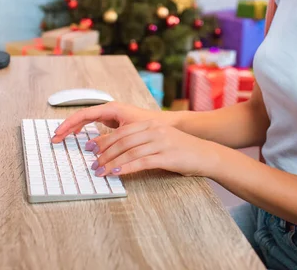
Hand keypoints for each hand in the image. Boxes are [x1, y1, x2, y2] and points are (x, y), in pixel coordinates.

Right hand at [51, 102, 171, 142]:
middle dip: (67, 127)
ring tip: (62, 138)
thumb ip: (110, 139)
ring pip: (87, 120)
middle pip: (82, 117)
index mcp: (111, 108)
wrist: (167, 124)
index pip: (83, 114)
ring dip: (74, 128)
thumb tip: (92, 147)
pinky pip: (94, 124)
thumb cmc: (151, 125)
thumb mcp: (129, 133)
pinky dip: (84, 130)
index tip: (58, 133)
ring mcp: (111, 115)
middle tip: (55, 138)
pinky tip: (79, 137)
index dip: (69, 124)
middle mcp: (109, 109)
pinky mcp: (114, 122)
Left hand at [85, 120, 217, 177]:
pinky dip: (126, 167)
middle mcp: (154, 130)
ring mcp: (161, 142)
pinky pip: (141, 162)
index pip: (121, 131)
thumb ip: (141, 141)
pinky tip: (116, 173)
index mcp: (150, 125)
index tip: (91, 148)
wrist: (206, 154)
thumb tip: (117, 151)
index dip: (103, 140)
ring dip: (111, 162)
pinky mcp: (167, 156)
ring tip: (100, 171)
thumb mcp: (160, 139)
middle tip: (92, 162)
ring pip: (129, 151)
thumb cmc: (181, 149)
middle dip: (104, 152)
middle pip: (122, 140)